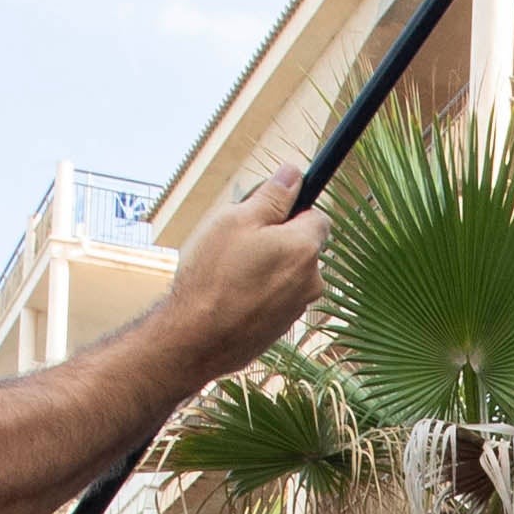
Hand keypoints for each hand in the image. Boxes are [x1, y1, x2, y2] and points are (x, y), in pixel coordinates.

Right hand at [161, 165, 324, 369]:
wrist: (195, 340)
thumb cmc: (213, 276)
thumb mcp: (236, 220)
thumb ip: (271, 196)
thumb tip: (293, 173)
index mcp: (305, 249)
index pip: (318, 216)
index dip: (293, 209)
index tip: (266, 211)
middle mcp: (310, 281)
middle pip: (301, 247)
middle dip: (276, 240)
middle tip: (237, 242)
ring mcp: (297, 309)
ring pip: (286, 275)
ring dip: (265, 268)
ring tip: (227, 274)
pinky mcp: (280, 330)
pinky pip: (273, 299)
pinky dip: (257, 293)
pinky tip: (228, 297)